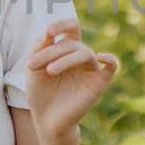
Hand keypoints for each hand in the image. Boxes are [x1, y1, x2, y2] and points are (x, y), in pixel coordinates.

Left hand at [25, 17, 119, 134]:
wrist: (45, 119)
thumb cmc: (40, 92)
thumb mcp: (33, 67)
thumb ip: (39, 48)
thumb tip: (48, 32)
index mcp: (66, 48)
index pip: (70, 27)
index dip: (61, 25)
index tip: (48, 32)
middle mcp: (80, 56)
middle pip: (72, 43)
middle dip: (52, 51)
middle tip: (34, 65)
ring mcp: (90, 69)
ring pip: (85, 53)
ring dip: (65, 59)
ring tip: (50, 71)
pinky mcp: (98, 83)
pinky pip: (112, 67)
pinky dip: (110, 59)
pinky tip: (102, 56)